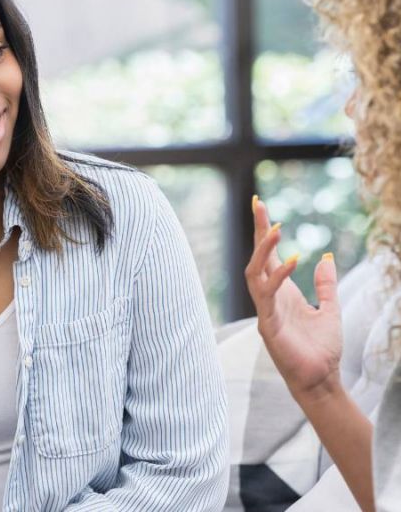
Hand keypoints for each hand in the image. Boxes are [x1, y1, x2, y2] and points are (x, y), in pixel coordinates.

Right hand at [245, 196, 342, 401]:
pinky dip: (278, 276)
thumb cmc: (322, 349)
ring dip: (263, 249)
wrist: (321, 380)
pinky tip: (293, 259)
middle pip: (256, 257)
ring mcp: (265, 310)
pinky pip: (267, 295)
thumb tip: (326, 257)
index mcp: (282, 292)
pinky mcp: (268, 325)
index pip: (269, 256)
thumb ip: (326, 285)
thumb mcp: (330, 309)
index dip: (263, 230)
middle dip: (257, 230)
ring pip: (255, 273)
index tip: (260, 204)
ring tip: (275, 227)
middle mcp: (269, 297)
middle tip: (259, 204)